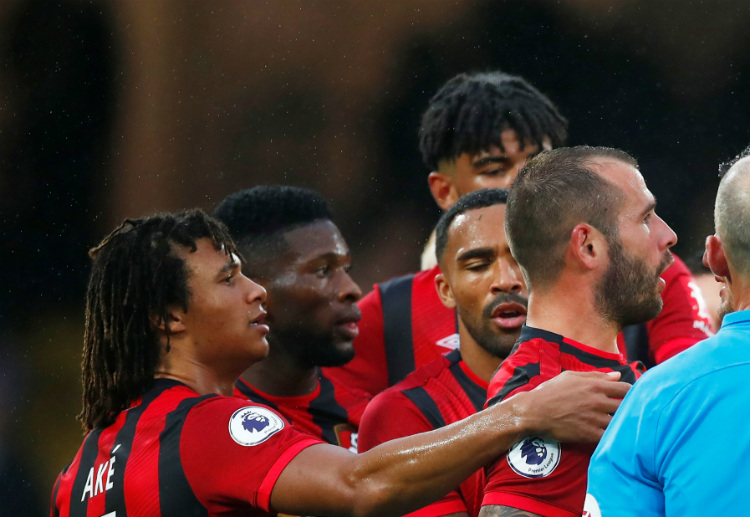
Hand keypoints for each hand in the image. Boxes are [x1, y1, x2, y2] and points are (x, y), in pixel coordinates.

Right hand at [513, 370, 629, 442]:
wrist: (534, 412)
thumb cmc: (551, 391)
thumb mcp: (571, 376)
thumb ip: (596, 375)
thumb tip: (616, 375)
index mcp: (595, 385)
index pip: (626, 389)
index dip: (631, 393)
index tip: (630, 397)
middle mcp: (598, 401)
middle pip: (627, 405)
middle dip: (630, 408)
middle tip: (629, 411)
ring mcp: (595, 419)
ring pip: (620, 422)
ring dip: (622, 423)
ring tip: (623, 424)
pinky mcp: (590, 434)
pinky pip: (610, 436)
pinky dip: (614, 436)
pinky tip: (613, 435)